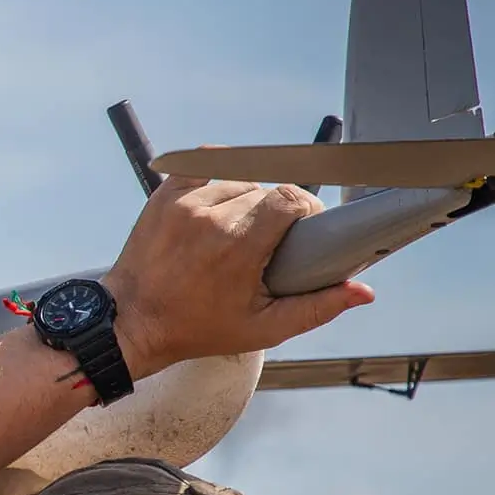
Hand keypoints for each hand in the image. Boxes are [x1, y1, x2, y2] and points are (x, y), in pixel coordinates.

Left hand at [102, 175, 373, 378]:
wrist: (132, 322)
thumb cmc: (196, 328)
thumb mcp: (262, 328)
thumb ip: (316, 308)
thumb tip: (362, 292)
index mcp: (239, 246)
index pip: (291, 198)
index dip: (305, 210)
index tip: (304, 229)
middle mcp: (211, 216)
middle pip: (266, 191)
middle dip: (274, 214)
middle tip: (268, 242)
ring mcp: (184, 202)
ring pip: (237, 181)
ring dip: (245, 201)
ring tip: (238, 232)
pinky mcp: (164, 195)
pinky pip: (203, 165)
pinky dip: (217, 179)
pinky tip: (219, 202)